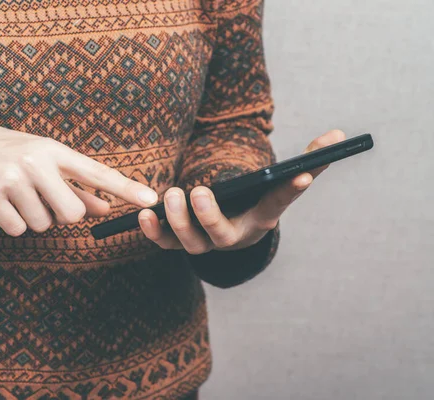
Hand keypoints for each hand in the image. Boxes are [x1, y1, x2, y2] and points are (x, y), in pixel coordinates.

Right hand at [0, 123, 157, 235]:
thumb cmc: (6, 154)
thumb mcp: (42, 161)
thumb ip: (75, 186)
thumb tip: (106, 209)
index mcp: (53, 150)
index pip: (97, 172)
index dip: (126, 189)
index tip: (151, 200)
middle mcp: (36, 163)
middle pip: (73, 214)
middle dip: (62, 216)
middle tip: (41, 199)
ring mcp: (12, 180)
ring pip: (43, 225)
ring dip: (32, 218)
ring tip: (14, 195)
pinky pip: (17, 230)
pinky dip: (10, 224)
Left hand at [138, 130, 345, 253]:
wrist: (232, 229)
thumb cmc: (255, 201)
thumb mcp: (279, 182)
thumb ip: (308, 159)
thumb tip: (339, 134)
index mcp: (261, 217)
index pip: (279, 202)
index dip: (291, 189)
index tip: (301, 173)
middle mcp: (233, 235)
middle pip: (221, 234)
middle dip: (208, 215)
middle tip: (196, 191)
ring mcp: (205, 242)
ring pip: (190, 242)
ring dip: (178, 221)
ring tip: (172, 194)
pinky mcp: (180, 241)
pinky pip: (165, 243)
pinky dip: (154, 232)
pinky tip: (145, 214)